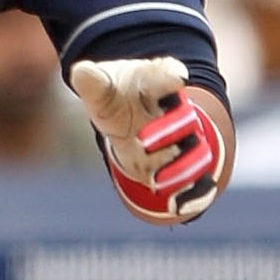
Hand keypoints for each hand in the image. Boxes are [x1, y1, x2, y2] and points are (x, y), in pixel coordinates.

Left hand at [70, 57, 227, 222]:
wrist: (133, 116)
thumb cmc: (117, 97)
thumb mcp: (101, 88)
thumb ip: (93, 82)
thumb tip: (81, 71)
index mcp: (157, 83)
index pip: (166, 74)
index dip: (171, 76)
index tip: (176, 77)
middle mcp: (176, 112)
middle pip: (183, 118)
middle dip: (169, 128)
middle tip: (143, 139)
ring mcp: (182, 140)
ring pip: (194, 152)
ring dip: (181, 166)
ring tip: (159, 180)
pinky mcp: (181, 167)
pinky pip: (198, 182)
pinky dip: (192, 194)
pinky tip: (177, 207)